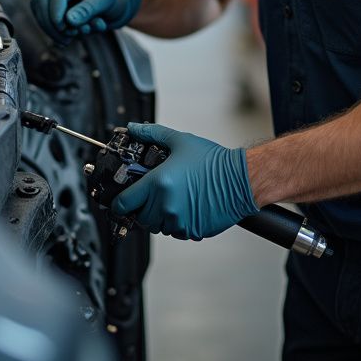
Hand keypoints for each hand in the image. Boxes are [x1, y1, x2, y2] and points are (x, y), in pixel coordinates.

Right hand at [29, 0, 140, 41]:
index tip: (65, 29)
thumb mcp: (106, 1)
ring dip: (54, 30)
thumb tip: (68, 21)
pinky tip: (71, 38)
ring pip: (39, 12)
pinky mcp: (52, 5)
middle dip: (51, 24)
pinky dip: (56, 32)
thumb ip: (88, 9)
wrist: (117, 3)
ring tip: (75, 36)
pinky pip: (45, 20)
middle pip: (40, 1)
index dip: (56, 13)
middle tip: (68, 39)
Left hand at [112, 122, 257, 239]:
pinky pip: (176, 231)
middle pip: (140, 216)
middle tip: (154, 193)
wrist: (241, 180)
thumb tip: (135, 128)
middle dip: (143, 206)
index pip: (123, 203)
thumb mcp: (180, 141)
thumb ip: (152, 134)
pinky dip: (177, 223)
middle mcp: (165, 206)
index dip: (119, 202)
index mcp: (158, 184)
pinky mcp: (192, 231)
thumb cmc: (213, 162)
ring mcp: (179, 222)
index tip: (121, 199)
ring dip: (159, 216)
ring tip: (174, 198)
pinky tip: (187, 206)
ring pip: (157, 226)